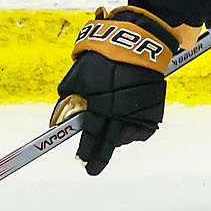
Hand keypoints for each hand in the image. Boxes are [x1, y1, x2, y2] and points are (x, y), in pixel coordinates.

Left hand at [54, 6, 179, 174]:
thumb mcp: (77, 77)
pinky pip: (141, 129)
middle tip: (93, 168)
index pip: (90, 138)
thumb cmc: (102, 58)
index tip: (82, 161)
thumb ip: (68, 99)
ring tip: (110, 130)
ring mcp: (137, 114)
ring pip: (125, 137)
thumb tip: (58, 117)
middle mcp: (118, 115)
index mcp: (98, 108)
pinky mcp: (152, 111)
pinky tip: (126, 121)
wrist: (135, 43)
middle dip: (99, 156)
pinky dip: (133, 128)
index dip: (86, 152)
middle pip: (109, 143)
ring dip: (116, 137)